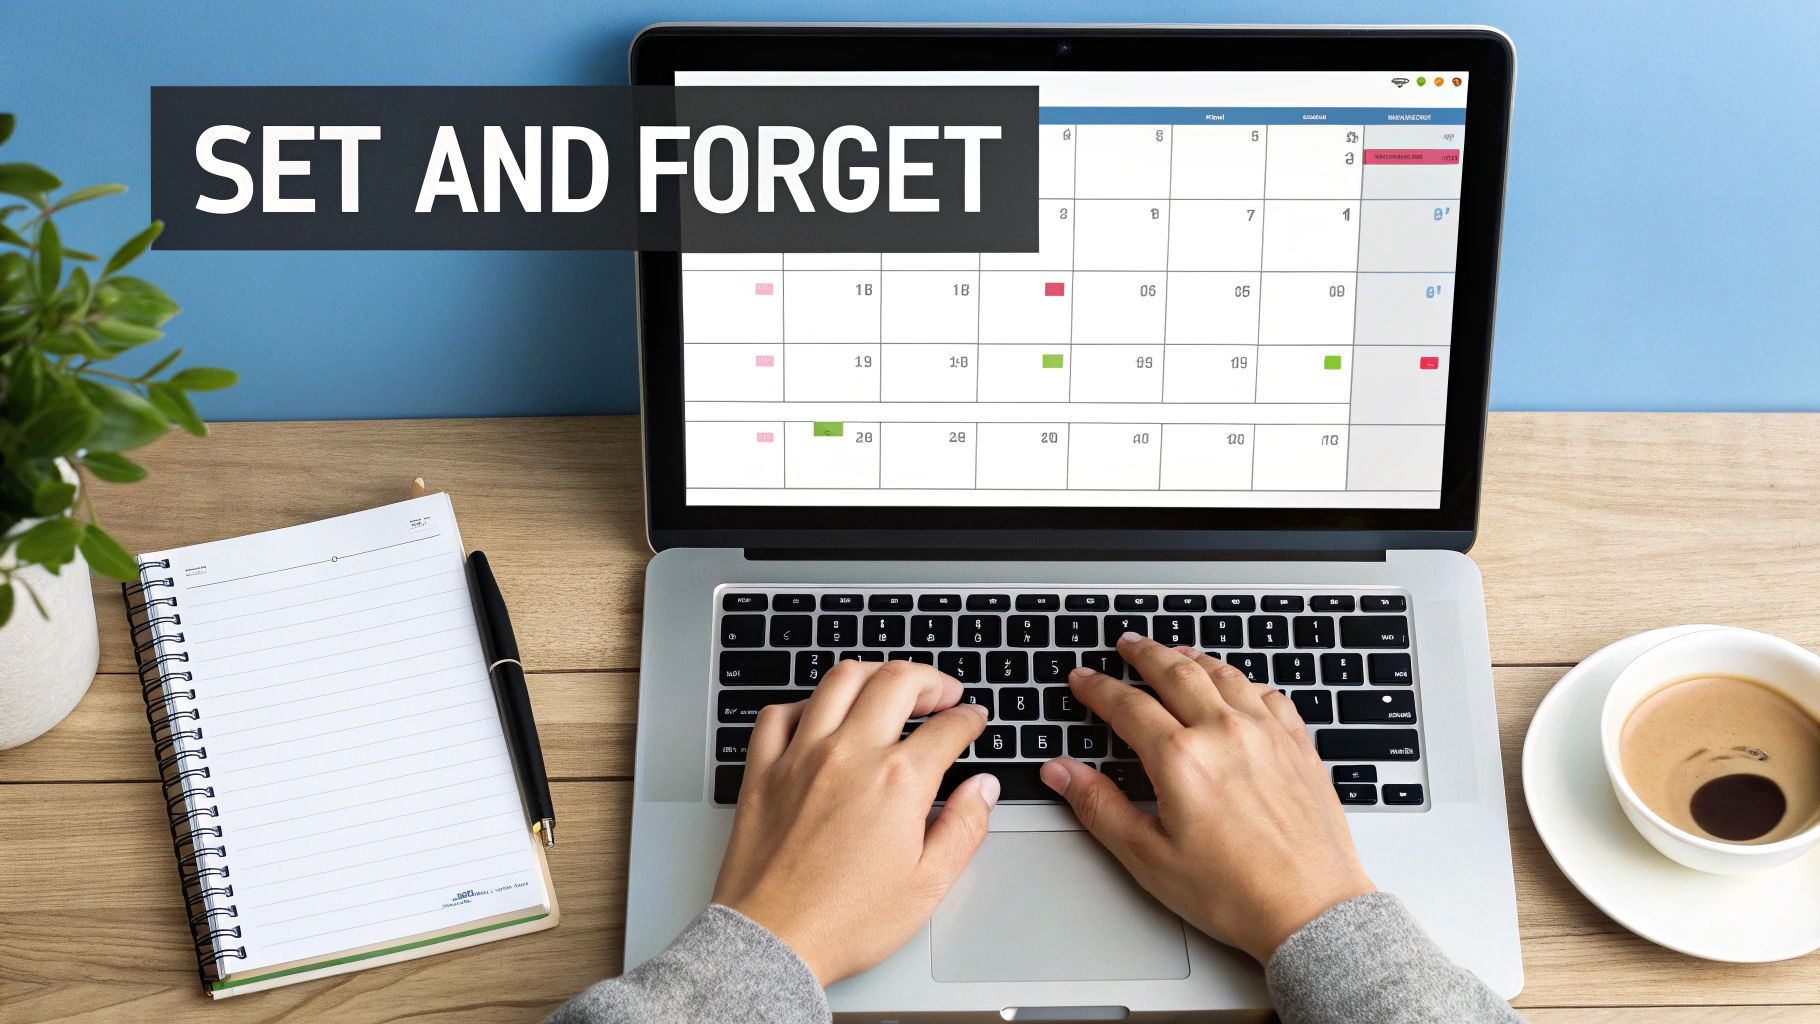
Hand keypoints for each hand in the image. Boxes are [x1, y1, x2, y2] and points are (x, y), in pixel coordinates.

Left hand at [712, 659, 998, 984]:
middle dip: (930, 679)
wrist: (773, 943)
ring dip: (873, 673)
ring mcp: (801, 756)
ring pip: (839, 681)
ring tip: (888, 686)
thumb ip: (964, 828)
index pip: (946, 727)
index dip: (969, 719)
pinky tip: (819, 715)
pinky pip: (778, 713)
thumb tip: (983, 789)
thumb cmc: (846, 922)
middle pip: (896, 681)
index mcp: (897, 781)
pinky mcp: (763, 770)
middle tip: (942, 693)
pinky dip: (804, 703)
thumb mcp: (928, 885)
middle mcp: (849, 754)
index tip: (973, 721)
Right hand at [1040, 634, 1374, 962]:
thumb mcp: (1149, 857)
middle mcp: (1224, 731)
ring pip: (1223, 674)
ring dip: (1192, 658)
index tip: (1082, 680)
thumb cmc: (1235, 892)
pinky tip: (1237, 687)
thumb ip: (1099, 806)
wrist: (1312, 910)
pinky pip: (1267, 694)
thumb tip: (1060, 772)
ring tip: (1176, 653)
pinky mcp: (1298, 744)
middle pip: (1175, 671)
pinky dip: (1243, 681)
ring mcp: (1266, 733)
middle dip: (1143, 654)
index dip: (1097, 688)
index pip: (1126, 704)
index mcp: (1180, 758)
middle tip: (1126, 644)